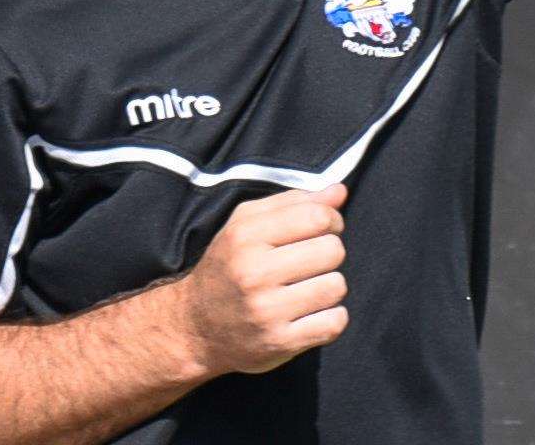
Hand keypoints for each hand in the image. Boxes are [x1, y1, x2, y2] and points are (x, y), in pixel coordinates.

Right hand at [167, 183, 349, 376]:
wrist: (195, 327)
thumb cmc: (229, 266)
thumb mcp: (247, 223)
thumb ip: (294, 202)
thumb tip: (339, 191)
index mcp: (246, 237)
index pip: (317, 217)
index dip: (331, 220)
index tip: (322, 228)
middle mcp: (254, 273)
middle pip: (332, 251)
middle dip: (329, 253)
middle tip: (311, 261)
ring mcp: (266, 312)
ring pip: (336, 286)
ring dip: (330, 286)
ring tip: (309, 287)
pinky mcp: (279, 343)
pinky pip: (334, 323)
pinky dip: (332, 317)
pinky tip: (313, 312)